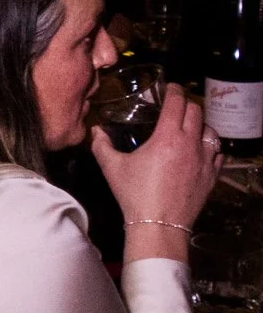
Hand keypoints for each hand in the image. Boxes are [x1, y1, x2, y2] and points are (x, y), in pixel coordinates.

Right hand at [90, 85, 218, 256]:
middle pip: (196, 111)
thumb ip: (101, 145)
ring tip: (190, 128)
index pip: (177, 103)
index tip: (170, 88)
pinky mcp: (212, 174)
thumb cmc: (134, 194)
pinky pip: (218, 152)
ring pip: (211, 130)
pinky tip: (202, 150)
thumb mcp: (112, 167)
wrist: (159, 224)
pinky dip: (211, 146)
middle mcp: (190, 143)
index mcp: (167, 137)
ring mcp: (205, 159)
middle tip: (176, 107)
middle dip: (186, 105)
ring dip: (200, 124)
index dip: (174, 91)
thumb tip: (95, 131)